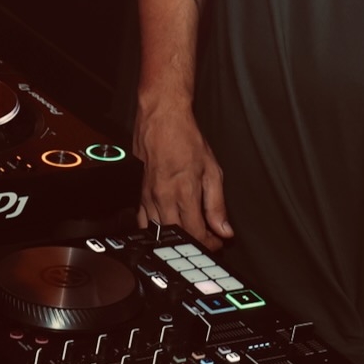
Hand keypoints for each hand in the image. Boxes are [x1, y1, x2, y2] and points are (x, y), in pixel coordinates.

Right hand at [134, 104, 233, 248]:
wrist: (162, 120)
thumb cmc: (186, 140)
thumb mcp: (212, 170)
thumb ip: (217, 204)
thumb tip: (224, 228)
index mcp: (184, 193)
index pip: (196, 232)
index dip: (208, 243)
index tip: (217, 242)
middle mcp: (163, 199)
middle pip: (177, 236)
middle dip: (193, 244)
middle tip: (206, 241)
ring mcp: (148, 198)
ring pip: (159, 233)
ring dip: (175, 239)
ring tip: (190, 236)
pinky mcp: (139, 195)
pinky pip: (143, 222)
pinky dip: (155, 231)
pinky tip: (166, 230)